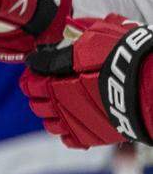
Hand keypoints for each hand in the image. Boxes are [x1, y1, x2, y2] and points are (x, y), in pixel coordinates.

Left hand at [21, 14, 152, 147]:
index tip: (37, 70)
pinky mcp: (92, 136)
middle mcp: (60, 101)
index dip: (34, 74)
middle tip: (45, 88)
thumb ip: (75, 37)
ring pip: (50, 124)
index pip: (32, 79)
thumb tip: (64, 33)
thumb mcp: (96, 36)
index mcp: (56, 77)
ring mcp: (75, 121)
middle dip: (37, 95)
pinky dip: (68, 133)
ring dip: (51, 115)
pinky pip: (70, 140)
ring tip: (59, 107)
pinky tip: (74, 123)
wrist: (149, 84)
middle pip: (37, 103)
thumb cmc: (124, 57)